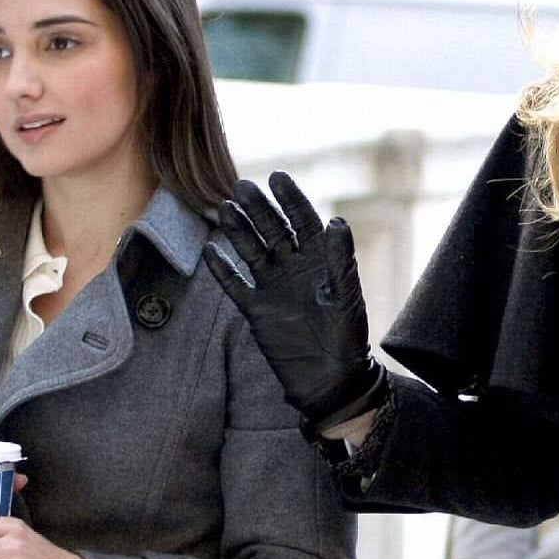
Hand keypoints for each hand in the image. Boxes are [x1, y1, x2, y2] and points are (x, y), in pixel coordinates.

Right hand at [203, 171, 385, 431]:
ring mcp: (274, 287)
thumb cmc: (348, 339)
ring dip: (238, 230)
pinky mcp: (257, 310)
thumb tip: (336, 221)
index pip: (304, 222)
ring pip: (252, 251)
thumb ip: (340, 261)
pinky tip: (210, 251)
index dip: (291, 200)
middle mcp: (295, 269)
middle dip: (258, 209)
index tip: (277, 178)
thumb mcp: (347, 298)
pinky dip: (223, 270)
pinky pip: (236, 285)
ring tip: (225, 208)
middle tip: (242, 187)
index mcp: (320, 261)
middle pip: (273, 231)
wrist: (331, 381)